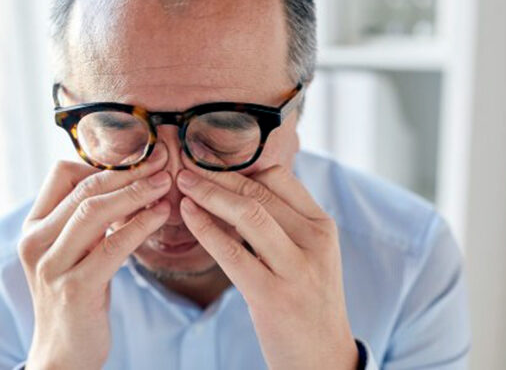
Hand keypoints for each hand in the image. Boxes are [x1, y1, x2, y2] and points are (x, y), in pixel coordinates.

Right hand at [18, 144, 170, 369]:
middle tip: (162, 160)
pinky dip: (140, 225)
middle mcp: (35, 242)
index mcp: (33, 227)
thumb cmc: (77, 296)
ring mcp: (52, 266)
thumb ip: (86, 219)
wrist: (64, 353)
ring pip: (94, 211)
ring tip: (165, 183)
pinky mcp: (75, 288)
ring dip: (136, 192)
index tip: (140, 157)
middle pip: (84, 189)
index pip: (62, 174)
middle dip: (128, 171)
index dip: (103, 161)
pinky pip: (112, 246)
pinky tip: (161, 215)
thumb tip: (125, 178)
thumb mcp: (73, 251)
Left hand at [176, 165, 357, 369]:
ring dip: (209, 193)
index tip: (210, 157)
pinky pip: (232, 252)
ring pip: (248, 214)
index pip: (280, 178)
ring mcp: (296, 269)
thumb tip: (241, 187)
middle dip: (218, 174)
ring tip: (183, 182)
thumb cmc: (307, 302)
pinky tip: (187, 214)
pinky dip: (205, 228)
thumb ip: (284, 222)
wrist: (323, 358)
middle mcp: (315, 242)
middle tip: (187, 161)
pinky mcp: (272, 295)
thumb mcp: (309, 255)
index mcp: (322, 227)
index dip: (241, 163)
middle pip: (260, 193)